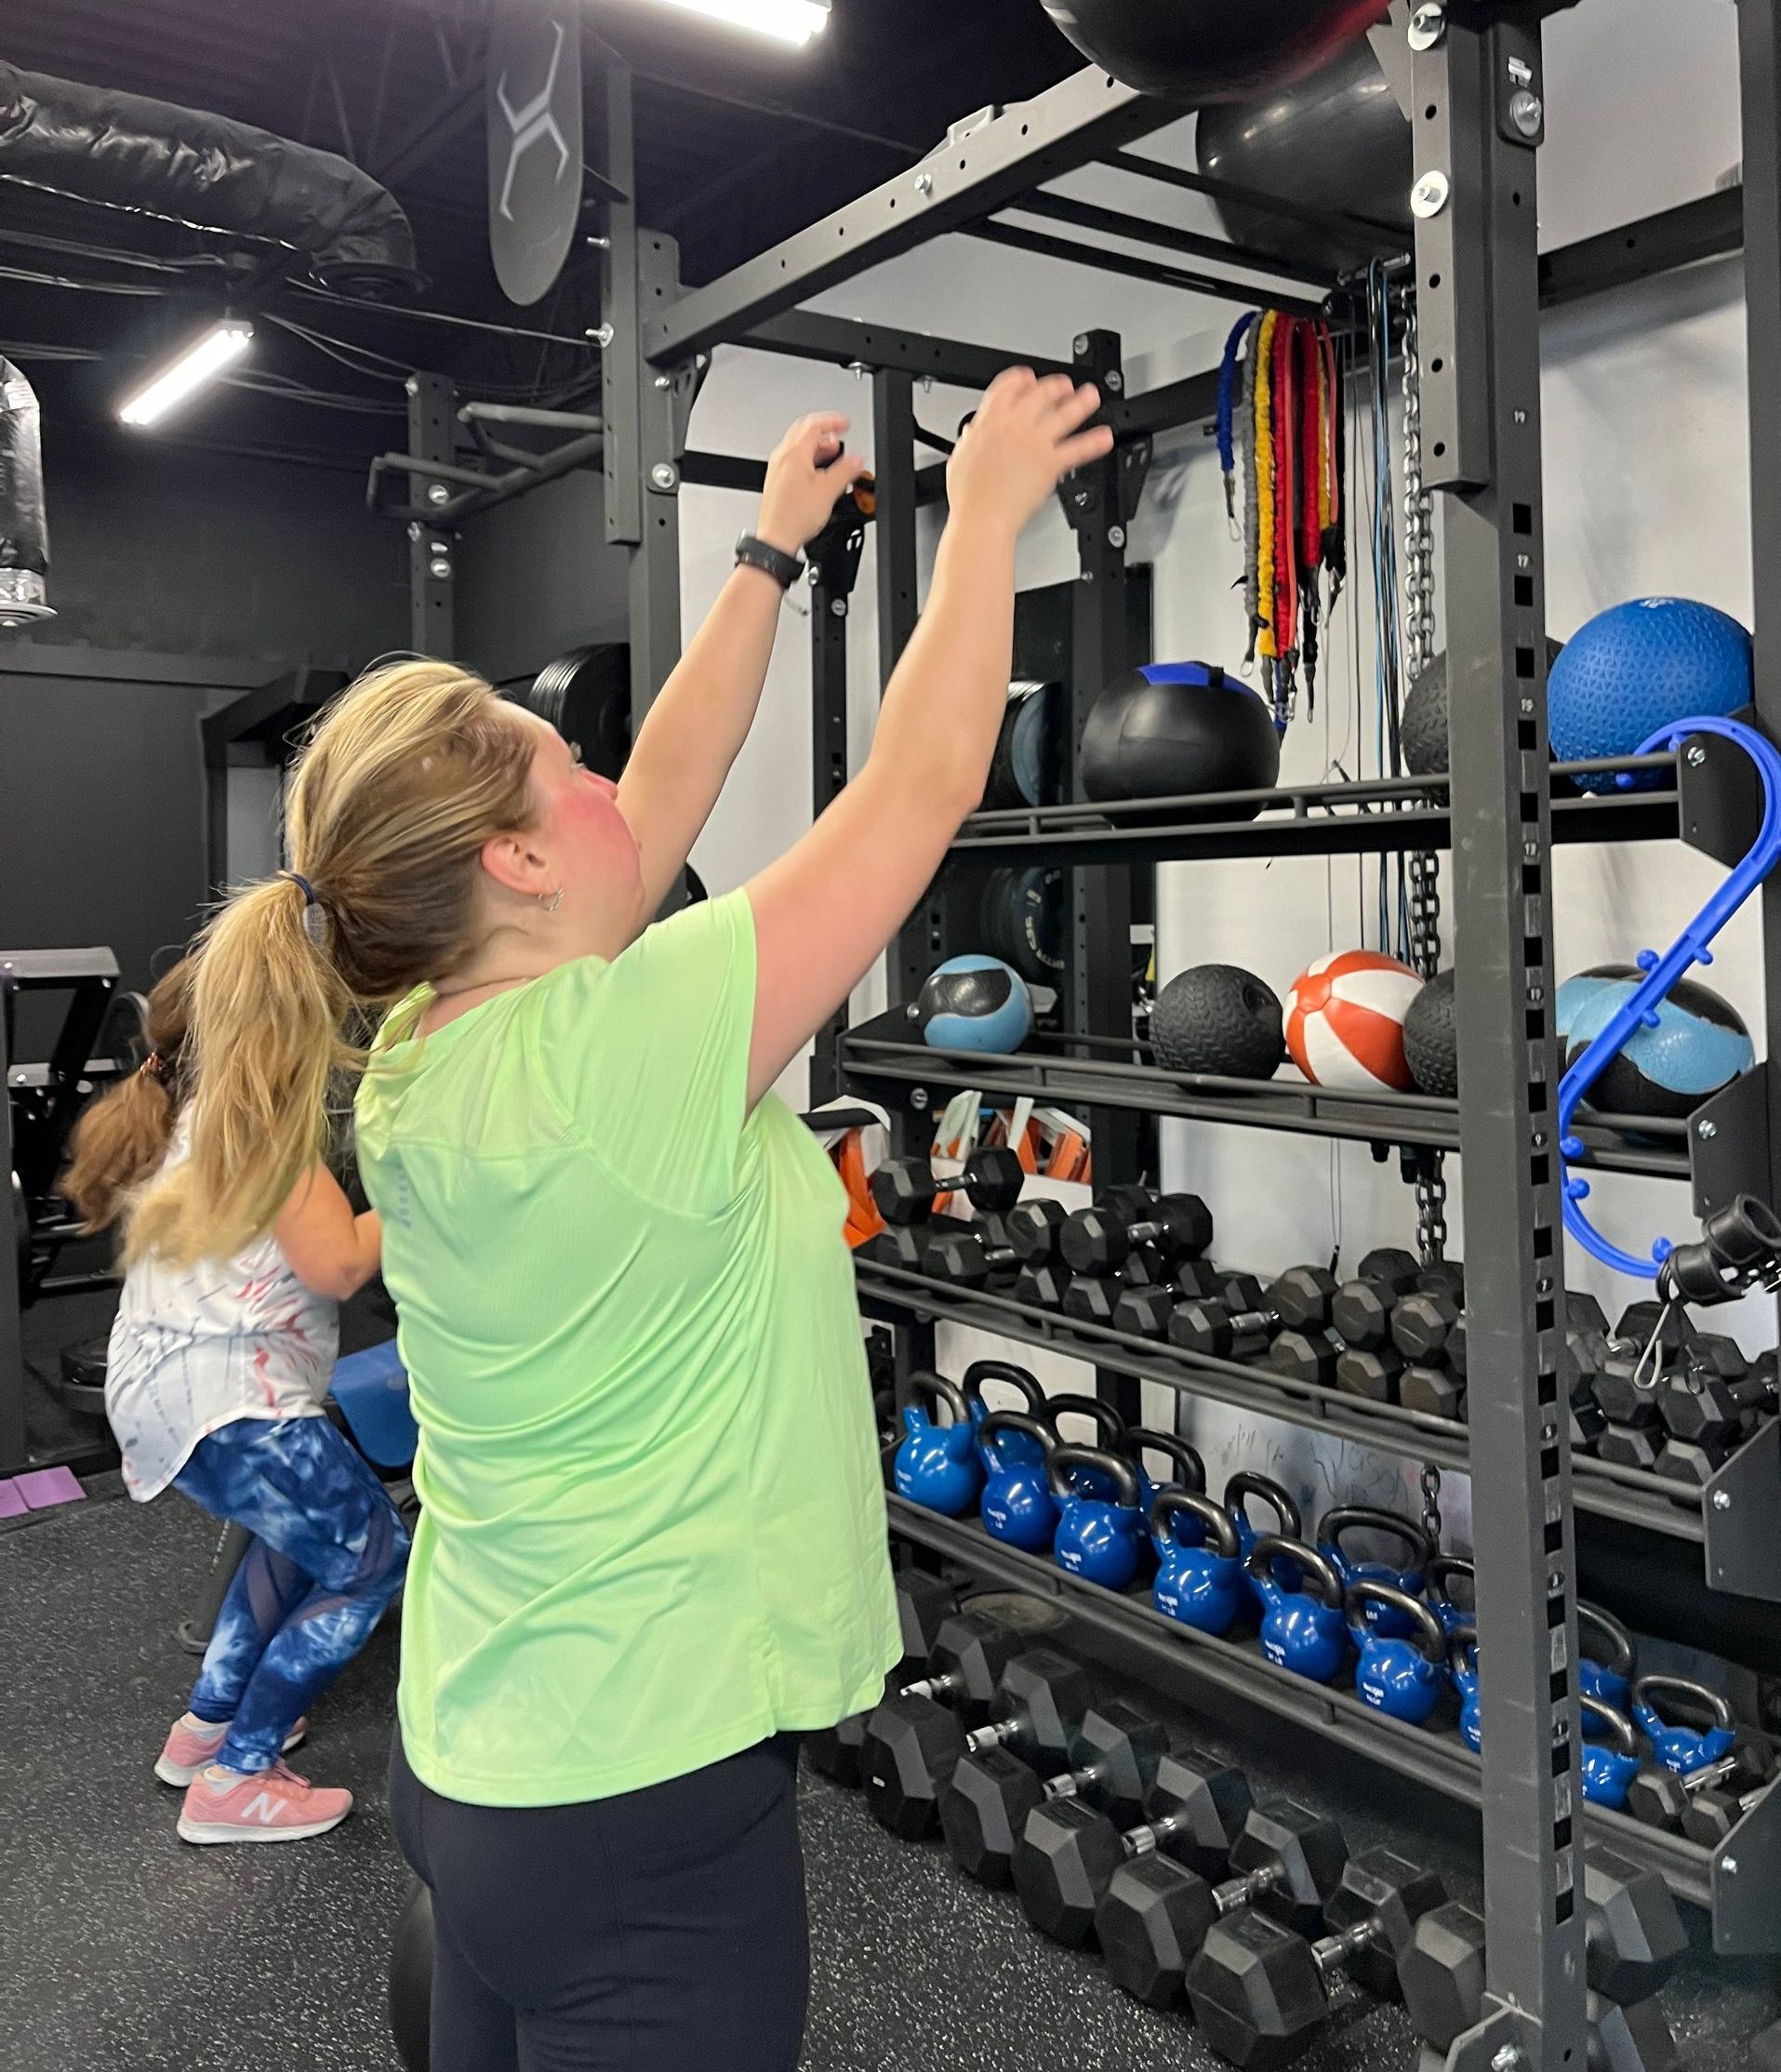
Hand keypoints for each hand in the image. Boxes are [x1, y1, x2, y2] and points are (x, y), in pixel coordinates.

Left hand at [757, 413, 870, 555]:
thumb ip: (846, 471)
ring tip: (833, 451)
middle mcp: (782, 458)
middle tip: (840, 434)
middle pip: (803, 431)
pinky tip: (819, 470)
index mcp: (794, 454)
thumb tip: (858, 460)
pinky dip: (809, 458)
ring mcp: (777, 469)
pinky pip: (794, 460)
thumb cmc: (794, 518)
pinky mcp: (777, 481)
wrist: (776, 539)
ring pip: (798, 446)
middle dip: (824, 430)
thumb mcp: (828, 492)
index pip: (814, 425)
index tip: (845, 424)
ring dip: (817, 445)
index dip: (833, 421)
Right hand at [945, 369, 1113, 542]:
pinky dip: (1095, 442)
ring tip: (1091, 397)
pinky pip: (1079, 449)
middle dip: (1056, 386)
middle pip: (1041, 393)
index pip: (1009, 386)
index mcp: (990, 421)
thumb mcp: (959, 458)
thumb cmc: (969, 497)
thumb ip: (970, 441)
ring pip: (1065, 414)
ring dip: (1081, 402)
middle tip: (1064, 387)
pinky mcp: (1051, 463)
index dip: (1023, 379)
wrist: (982, 518)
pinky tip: (1104, 437)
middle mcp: (1014, 425)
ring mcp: (1035, 442)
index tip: (1029, 379)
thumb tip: (972, 433)